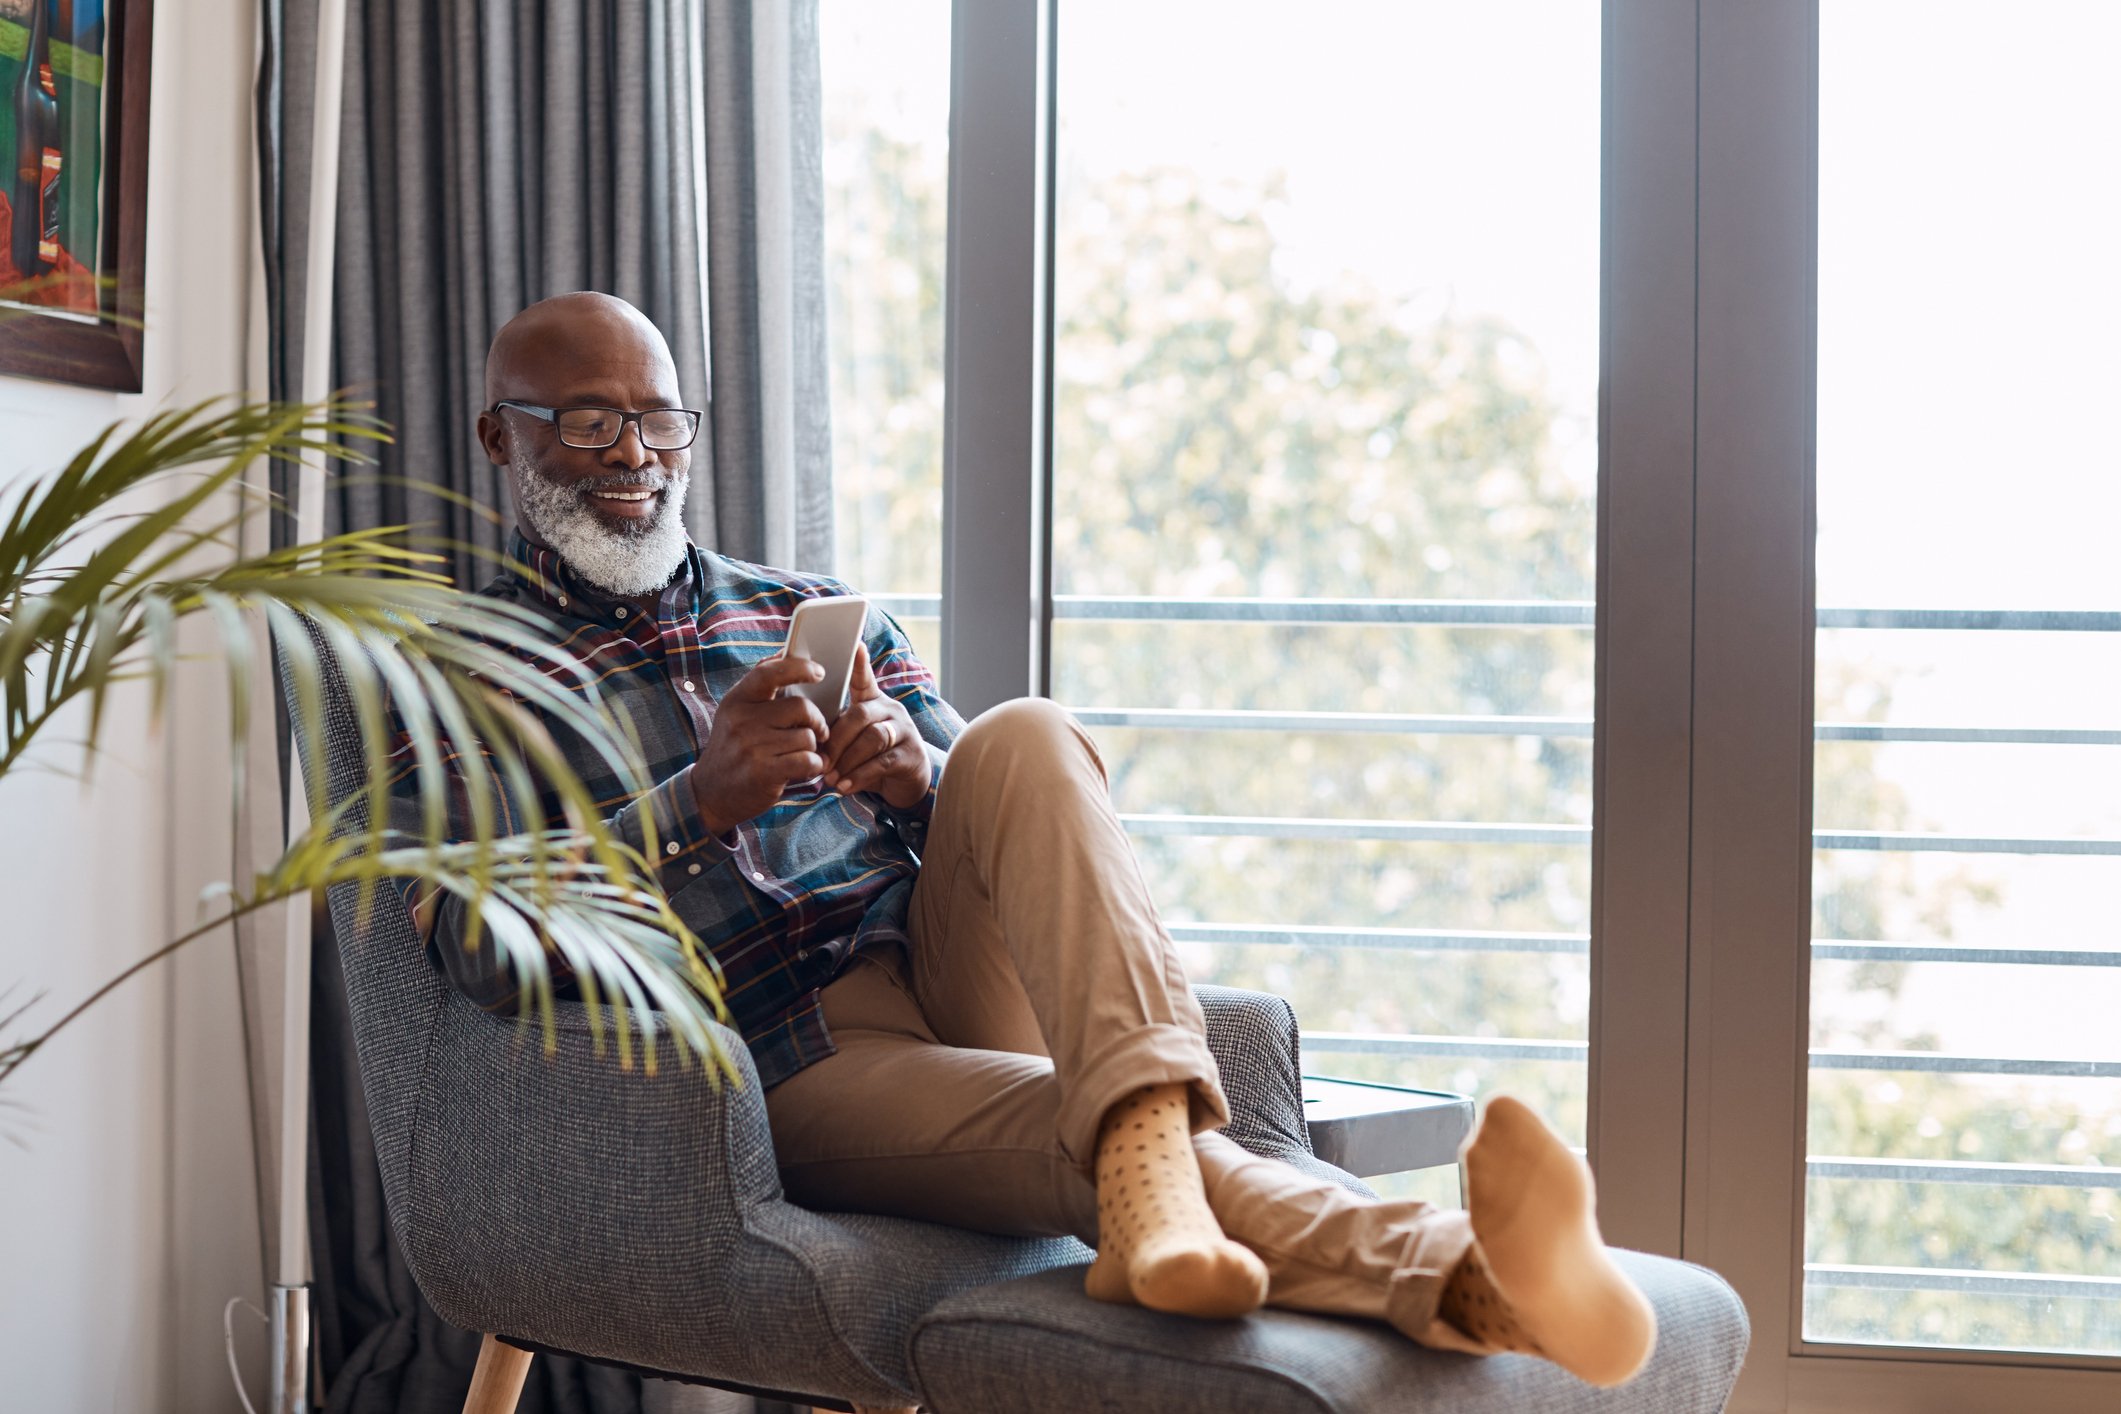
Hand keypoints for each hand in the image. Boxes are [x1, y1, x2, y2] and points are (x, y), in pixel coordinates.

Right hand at [689, 656, 832, 834]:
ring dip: (813, 749)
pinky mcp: (763, 771)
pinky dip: (815, 765)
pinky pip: (808, 760)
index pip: (769, 672)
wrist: (710, 793)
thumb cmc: (734, 750)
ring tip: (802, 755)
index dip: (799, 668)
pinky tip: (807, 769)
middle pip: (801, 707)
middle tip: (818, 732)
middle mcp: (742, 720)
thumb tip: (784, 654)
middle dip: (817, 721)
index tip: (820, 672)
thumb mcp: (736, 715)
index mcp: (737, 700)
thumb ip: (760, 690)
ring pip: (807, 737)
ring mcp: (751, 746)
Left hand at [820, 646, 929, 809]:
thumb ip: (836, 731)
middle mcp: (891, 710)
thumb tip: (805, 736)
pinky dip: (860, 776)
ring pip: (873, 738)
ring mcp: (904, 731)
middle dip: (835, 740)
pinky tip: (845, 786)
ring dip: (847, 760)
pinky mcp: (911, 755)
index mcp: (873, 702)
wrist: (906, 782)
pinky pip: (883, 762)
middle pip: (860, 715)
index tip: (855, 645)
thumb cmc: (872, 757)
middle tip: (820, 761)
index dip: (859, 664)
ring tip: (830, 778)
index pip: (864, 679)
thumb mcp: (854, 740)